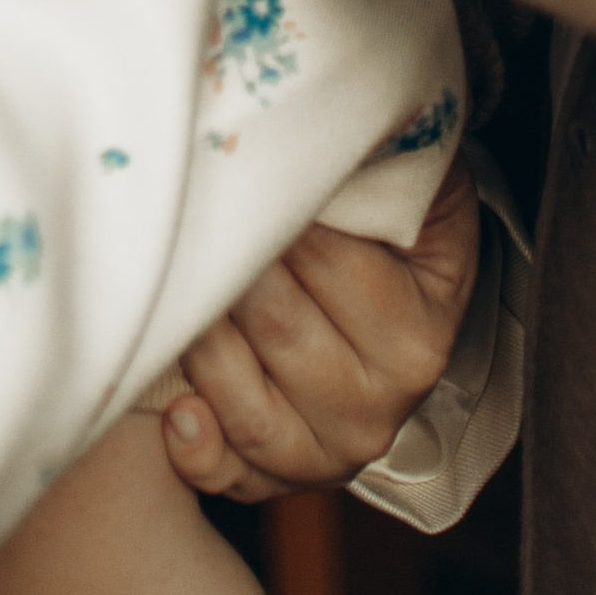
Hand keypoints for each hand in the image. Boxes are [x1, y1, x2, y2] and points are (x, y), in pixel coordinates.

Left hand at [161, 164, 482, 505]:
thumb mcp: (417, 193)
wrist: (393, 316)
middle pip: (274, 323)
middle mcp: (381, 404)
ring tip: (185, 284)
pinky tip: (177, 403)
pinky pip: (226, 473)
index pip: (326, 259)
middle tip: (197, 214)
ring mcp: (330, 450)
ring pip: (241, 397)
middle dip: (227, 261)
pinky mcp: (277, 479)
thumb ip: (389, 156)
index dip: (276, 208)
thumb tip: (332, 115)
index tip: (244, 169)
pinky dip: (193, 442)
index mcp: (417, 333)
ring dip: (200, 336)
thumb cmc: (391, 237)